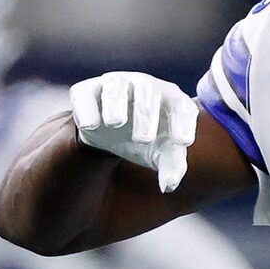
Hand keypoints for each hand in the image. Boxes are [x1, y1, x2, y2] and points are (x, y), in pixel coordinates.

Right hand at [70, 74, 198, 195]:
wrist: (114, 137)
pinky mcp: (87, 91)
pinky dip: (88, 108)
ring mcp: (115, 84)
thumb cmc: (147, 141)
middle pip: (148, 89)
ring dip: (116, 102)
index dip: (183, 121)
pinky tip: (91, 126)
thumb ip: (172, 166)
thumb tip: (168, 185)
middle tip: (143, 139)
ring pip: (116, 84)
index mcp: (170, 98)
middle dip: (146, 113)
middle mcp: (144, 85)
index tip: (182, 142)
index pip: (181, 104)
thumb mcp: (162, 154)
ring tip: (115, 123)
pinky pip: (85, 93)